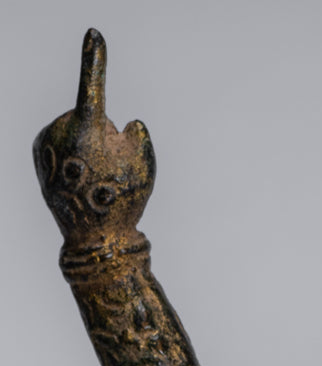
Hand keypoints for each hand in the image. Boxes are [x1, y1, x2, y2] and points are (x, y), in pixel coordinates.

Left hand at [33, 29, 154, 247]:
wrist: (93, 240)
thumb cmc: (122, 201)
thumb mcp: (145, 168)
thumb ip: (138, 136)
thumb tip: (124, 124)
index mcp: (86, 128)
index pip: (93, 85)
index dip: (96, 58)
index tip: (93, 32)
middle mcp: (59, 130)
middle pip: (93, 120)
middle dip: (105, 137)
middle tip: (111, 173)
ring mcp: (46, 143)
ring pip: (77, 133)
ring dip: (90, 149)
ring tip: (95, 182)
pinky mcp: (38, 155)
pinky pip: (63, 146)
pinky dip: (74, 158)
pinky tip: (80, 183)